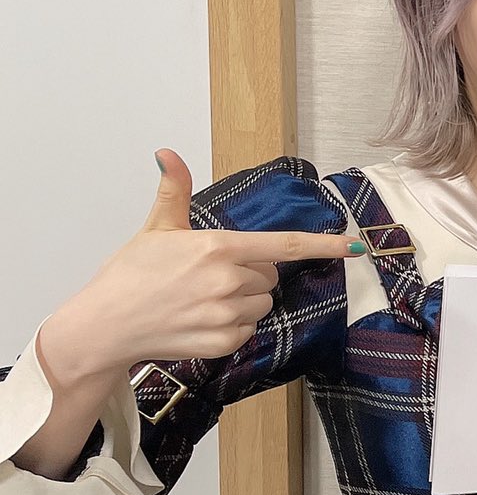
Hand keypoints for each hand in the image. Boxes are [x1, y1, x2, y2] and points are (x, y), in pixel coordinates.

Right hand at [35, 149, 362, 387]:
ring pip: (261, 303)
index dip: (324, 245)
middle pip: (269, 276)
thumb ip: (173, 190)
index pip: (284, 245)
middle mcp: (228, 280)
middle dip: (249, 274)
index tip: (355, 246)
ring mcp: (227, 314)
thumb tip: (167, 153)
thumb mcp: (155, 228)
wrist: (104, 325)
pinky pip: (248, 328)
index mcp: (218, 247)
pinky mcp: (224, 341)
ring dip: (242, 300)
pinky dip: (232, 325)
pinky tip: (200, 320)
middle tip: (207, 276)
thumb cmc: (130, 274)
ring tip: (201, 299)